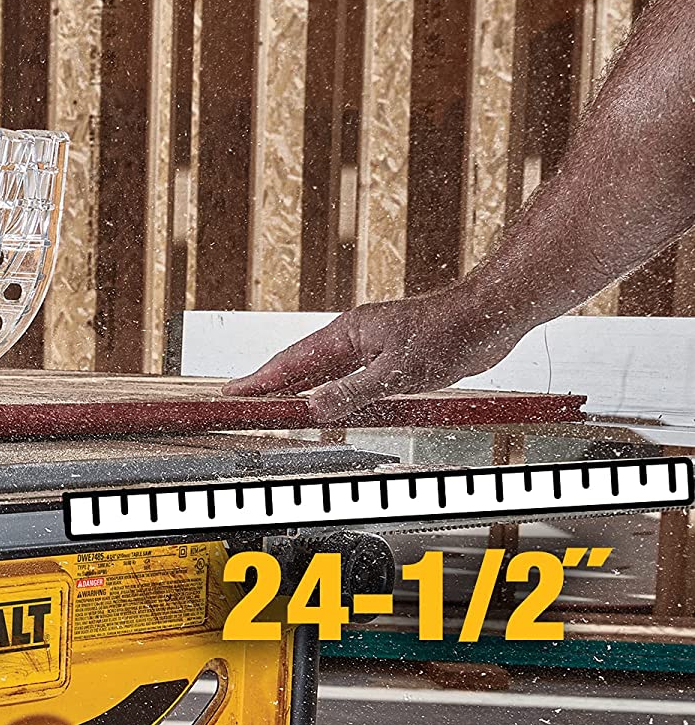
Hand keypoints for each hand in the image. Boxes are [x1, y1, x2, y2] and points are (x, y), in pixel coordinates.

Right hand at [220, 284, 535, 422]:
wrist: (492, 316)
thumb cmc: (451, 333)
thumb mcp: (398, 371)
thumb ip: (353, 391)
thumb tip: (313, 408)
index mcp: (348, 334)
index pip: (292, 362)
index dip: (260, 380)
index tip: (232, 391)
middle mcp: (354, 338)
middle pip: (300, 367)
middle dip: (269, 385)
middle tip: (241, 400)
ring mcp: (371, 347)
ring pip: (322, 374)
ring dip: (296, 390)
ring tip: (272, 405)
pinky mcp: (389, 357)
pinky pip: (347, 379)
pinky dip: (328, 393)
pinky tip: (325, 403)